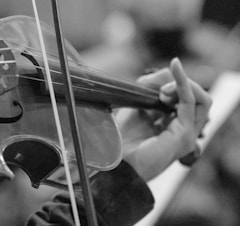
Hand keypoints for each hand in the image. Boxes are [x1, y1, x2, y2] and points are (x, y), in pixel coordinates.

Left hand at [117, 58, 211, 180]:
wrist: (115, 159)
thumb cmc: (122, 137)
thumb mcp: (137, 104)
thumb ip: (152, 86)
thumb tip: (170, 72)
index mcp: (173, 125)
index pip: (187, 99)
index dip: (175, 86)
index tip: (157, 86)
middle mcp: (183, 130)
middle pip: (197, 99)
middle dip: (181, 85)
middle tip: (161, 90)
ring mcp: (187, 134)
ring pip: (202, 100)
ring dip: (184, 85)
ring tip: (163, 90)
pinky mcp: (185, 135)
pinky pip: (191, 102)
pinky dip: (183, 84)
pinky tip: (175, 70)